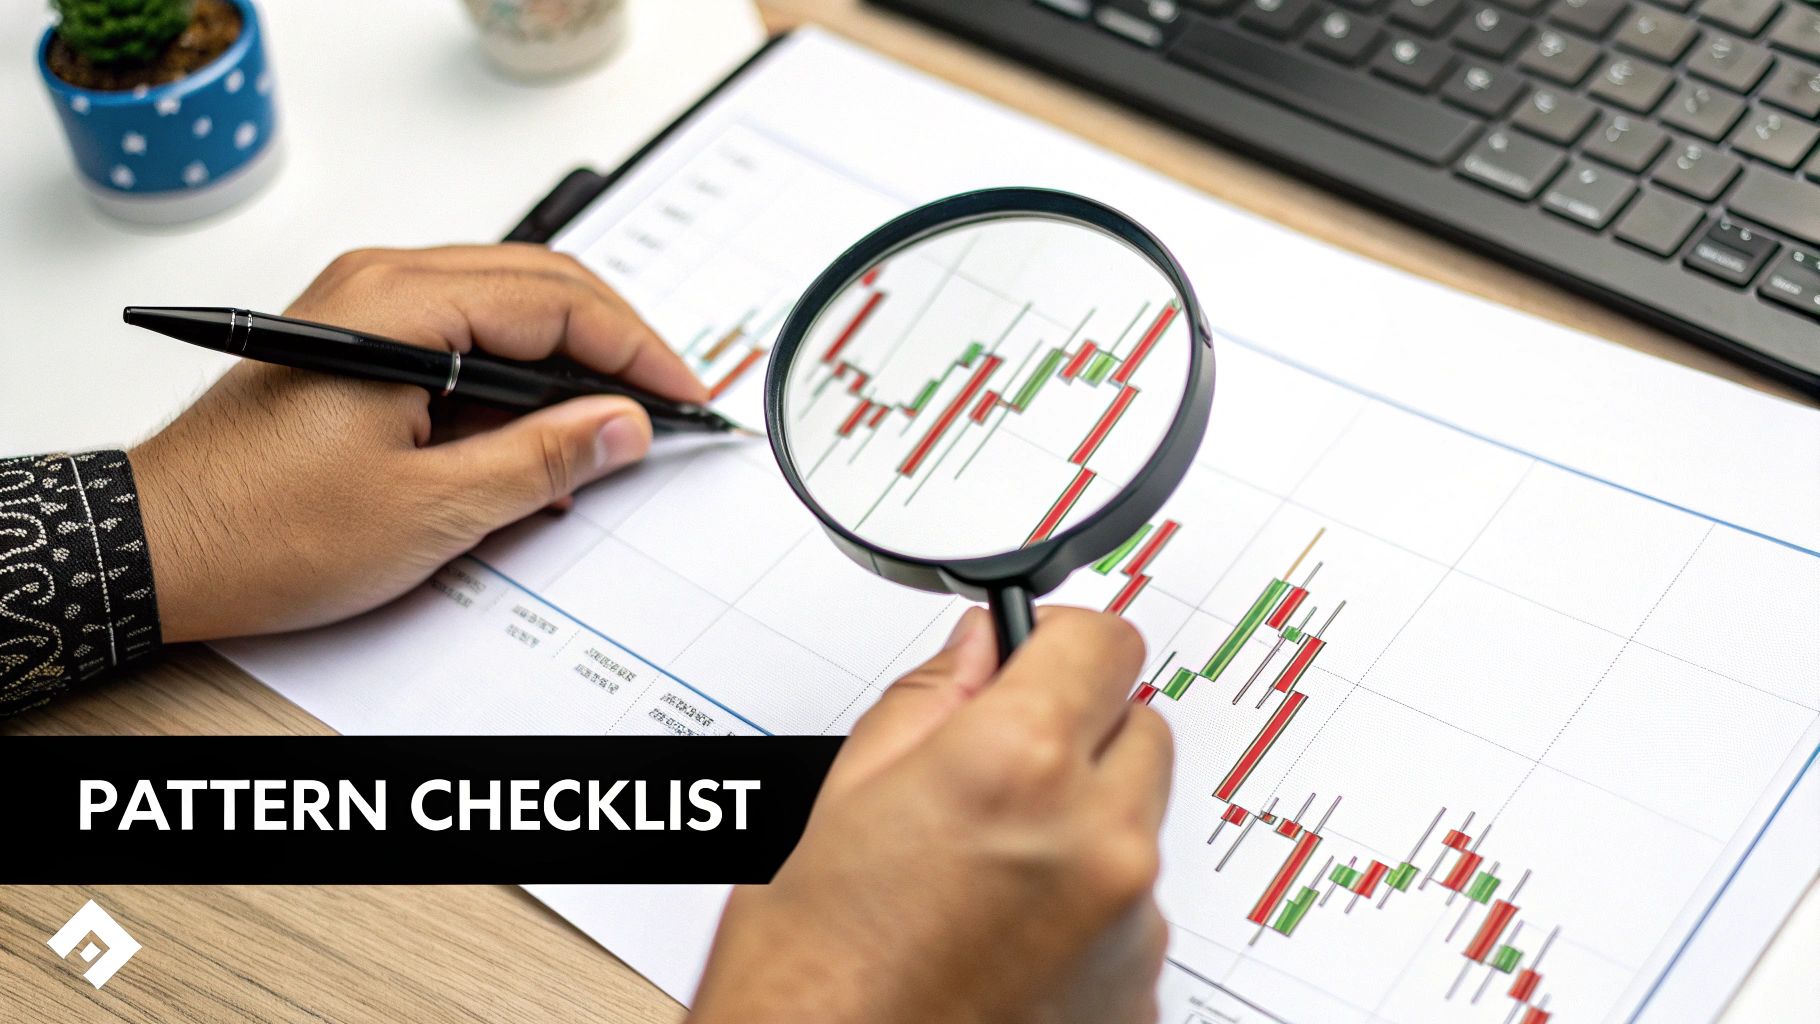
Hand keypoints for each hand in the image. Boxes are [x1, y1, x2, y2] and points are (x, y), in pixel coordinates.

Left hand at [130, 245, 705, 642]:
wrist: (158, 550)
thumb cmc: (262, 530)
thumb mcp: (431, 511)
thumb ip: (541, 460)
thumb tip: (622, 425)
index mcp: (401, 307)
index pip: (558, 303)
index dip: (636, 350)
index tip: (684, 396)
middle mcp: (380, 285)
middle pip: (537, 286)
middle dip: (612, 345)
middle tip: (664, 404)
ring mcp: (363, 307)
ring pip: (502, 307)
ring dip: (563, 362)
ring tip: (604, 429)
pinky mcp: (353, 341)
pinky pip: (460, 334)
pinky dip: (511, 377)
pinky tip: (531, 434)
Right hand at [690, 608, 1171, 1023]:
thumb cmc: (810, 978)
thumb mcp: (841, 800)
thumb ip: (930, 700)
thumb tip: (979, 647)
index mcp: (1017, 767)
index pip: (1105, 642)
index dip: (1059, 645)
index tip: (1034, 661)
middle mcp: (1098, 840)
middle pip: (1138, 729)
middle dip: (1075, 735)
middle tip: (992, 778)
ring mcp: (1130, 925)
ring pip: (1138, 823)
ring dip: (1084, 825)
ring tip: (982, 876)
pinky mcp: (1140, 993)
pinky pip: (1135, 910)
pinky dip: (1086, 908)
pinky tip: (1004, 935)